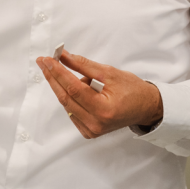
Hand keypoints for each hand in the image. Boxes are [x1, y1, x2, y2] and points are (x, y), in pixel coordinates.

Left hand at [36, 50, 162, 138]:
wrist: (145, 107)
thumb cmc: (132, 89)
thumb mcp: (109, 72)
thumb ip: (83, 65)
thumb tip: (63, 57)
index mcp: (103, 109)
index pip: (73, 88)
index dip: (58, 72)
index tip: (47, 59)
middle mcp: (96, 124)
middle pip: (66, 98)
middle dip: (53, 77)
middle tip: (44, 62)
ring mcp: (92, 130)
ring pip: (67, 104)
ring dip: (63, 86)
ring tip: (72, 73)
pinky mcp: (89, 132)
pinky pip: (72, 112)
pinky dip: (71, 97)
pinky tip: (79, 88)